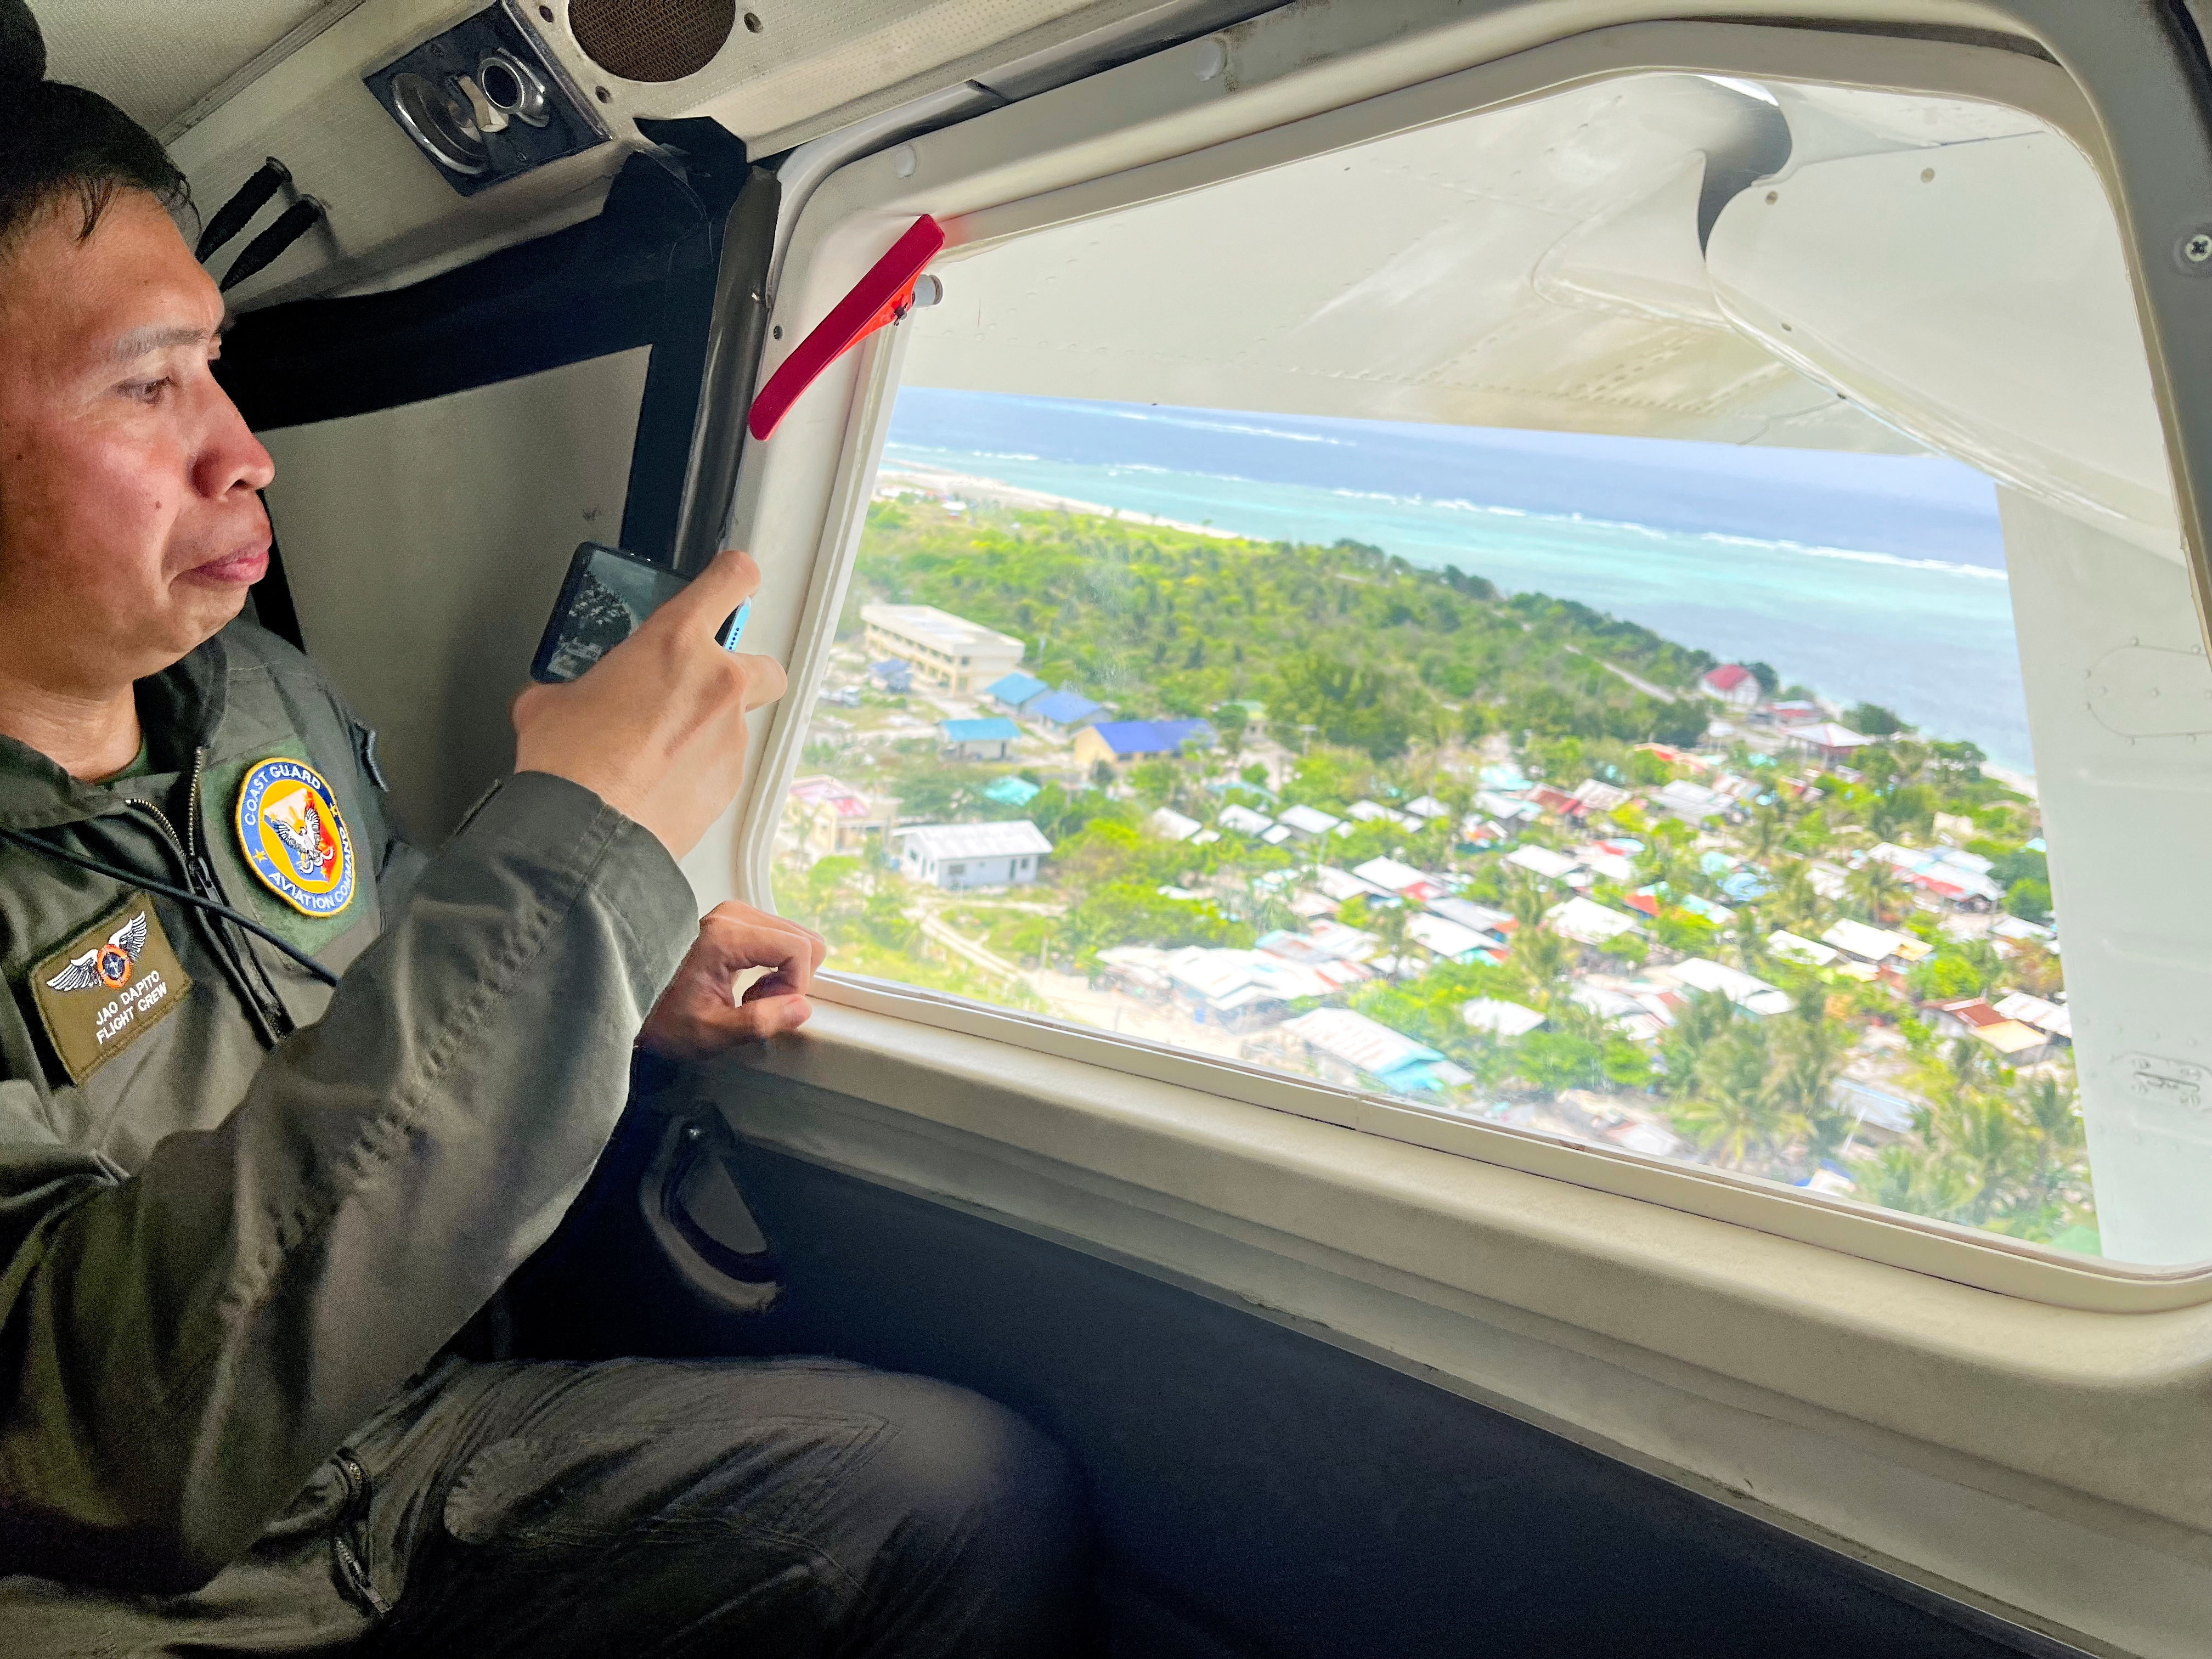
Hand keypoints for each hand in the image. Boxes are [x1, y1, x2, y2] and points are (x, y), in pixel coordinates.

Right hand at [511, 549, 785, 857]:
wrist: (585, 831)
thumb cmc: (572, 763)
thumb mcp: (553, 701)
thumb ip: (577, 685)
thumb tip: (565, 699)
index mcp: (675, 643)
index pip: (730, 581)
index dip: (734, 577)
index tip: (732, 580)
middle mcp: (716, 683)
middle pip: (763, 664)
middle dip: (739, 674)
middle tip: (699, 688)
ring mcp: (730, 735)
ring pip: (741, 721)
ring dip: (712, 728)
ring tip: (664, 750)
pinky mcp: (731, 780)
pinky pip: (727, 763)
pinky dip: (703, 768)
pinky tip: (665, 781)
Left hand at [639, 901, 826, 1057]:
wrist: (633, 1003)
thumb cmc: (663, 1019)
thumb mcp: (711, 1033)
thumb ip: (759, 1022)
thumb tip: (801, 1008)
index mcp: (725, 937)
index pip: (798, 949)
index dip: (797, 985)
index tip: (773, 1009)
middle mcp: (732, 915)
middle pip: (802, 940)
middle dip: (792, 979)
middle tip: (761, 1004)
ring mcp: (734, 914)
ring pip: (795, 939)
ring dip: (784, 974)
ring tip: (752, 996)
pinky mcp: (736, 920)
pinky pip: (780, 939)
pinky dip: (775, 966)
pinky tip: (750, 985)